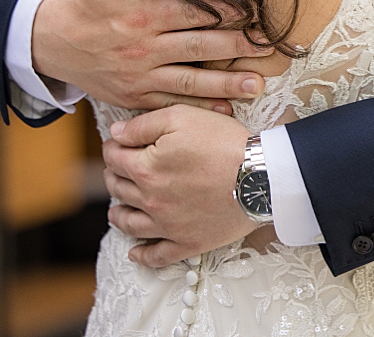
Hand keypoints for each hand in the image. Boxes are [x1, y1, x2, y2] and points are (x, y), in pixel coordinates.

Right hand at [31, 0, 269, 109]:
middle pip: (200, 48)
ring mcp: (138, 77)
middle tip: (268, 46)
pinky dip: (197, 108)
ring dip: (227, 83)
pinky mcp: (132, 97)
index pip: (193, 13)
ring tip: (258, 83)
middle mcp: (143, 49)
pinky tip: (223, 109)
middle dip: (238, 46)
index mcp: (141, 15)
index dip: (225, 11)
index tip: (252, 10)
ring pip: (191, 82)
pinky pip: (170, 105)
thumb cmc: (80, 2)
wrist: (45, 40)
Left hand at [103, 104, 255, 265]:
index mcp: (146, 169)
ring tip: (116, 210)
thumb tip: (115, 133)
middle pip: (119, 189)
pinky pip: (158, 256)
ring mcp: (169, 225)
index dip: (112, 147)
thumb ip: (142, 125)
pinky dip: (142, 255)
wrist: (261, 176)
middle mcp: (151, 200)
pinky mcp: (188, 243)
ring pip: (131, 224)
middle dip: (113, 176)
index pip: (114, 158)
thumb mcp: (180, 117)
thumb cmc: (223, 142)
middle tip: (116, 171)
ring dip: (119, 214)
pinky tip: (134, 253)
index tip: (116, 144)